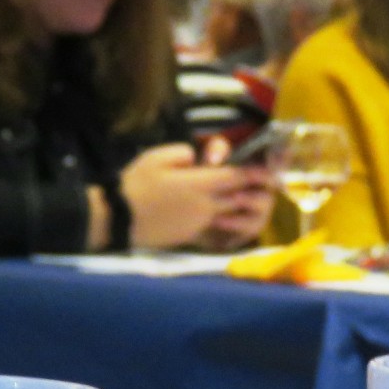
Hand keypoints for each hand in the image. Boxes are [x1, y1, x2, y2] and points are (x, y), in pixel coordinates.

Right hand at [120, 143, 267, 250]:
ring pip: (227, 212)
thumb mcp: (157, 157)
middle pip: (236, 196)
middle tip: (263, 186)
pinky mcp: (190, 235)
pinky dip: (220, 218)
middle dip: (249, 190)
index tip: (269, 171)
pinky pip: (213, 225)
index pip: (235, 177)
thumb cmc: (136, 185)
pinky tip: (215, 212)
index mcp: (199, 184)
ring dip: (236, 205)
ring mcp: (198, 223)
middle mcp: (205, 205)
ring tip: (240, 197)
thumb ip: (183, 153)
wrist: (119, 219)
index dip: (254, 173)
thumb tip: (196, 157)